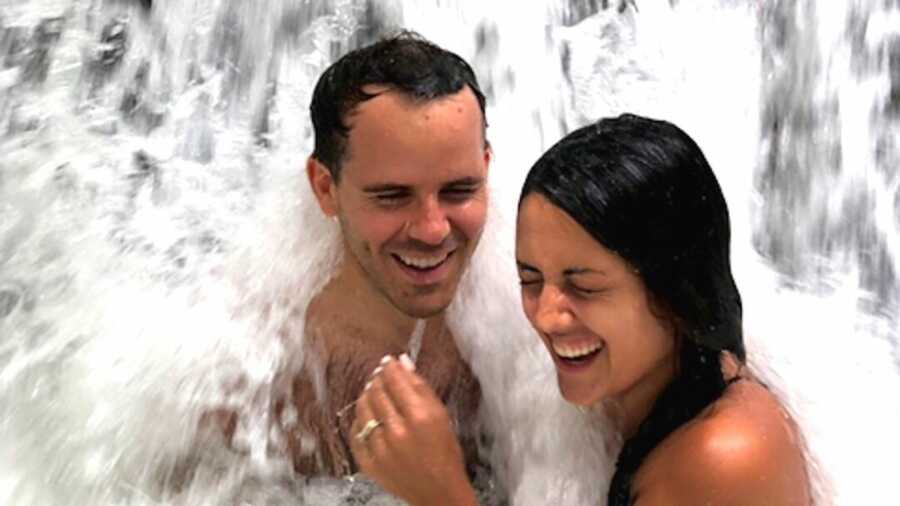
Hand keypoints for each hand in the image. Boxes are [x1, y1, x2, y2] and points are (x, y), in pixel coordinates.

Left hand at [349, 355, 477, 505]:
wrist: (439, 492)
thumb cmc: (445, 454)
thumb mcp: (442, 416)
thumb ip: (421, 388)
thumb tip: (403, 362)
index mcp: (420, 417)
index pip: (395, 380)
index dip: (389, 367)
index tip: (388, 361)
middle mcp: (398, 431)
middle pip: (377, 392)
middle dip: (378, 379)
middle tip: (380, 375)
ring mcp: (380, 449)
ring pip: (362, 409)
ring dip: (367, 396)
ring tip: (373, 392)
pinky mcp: (369, 463)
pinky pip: (355, 433)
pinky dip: (359, 421)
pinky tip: (367, 417)